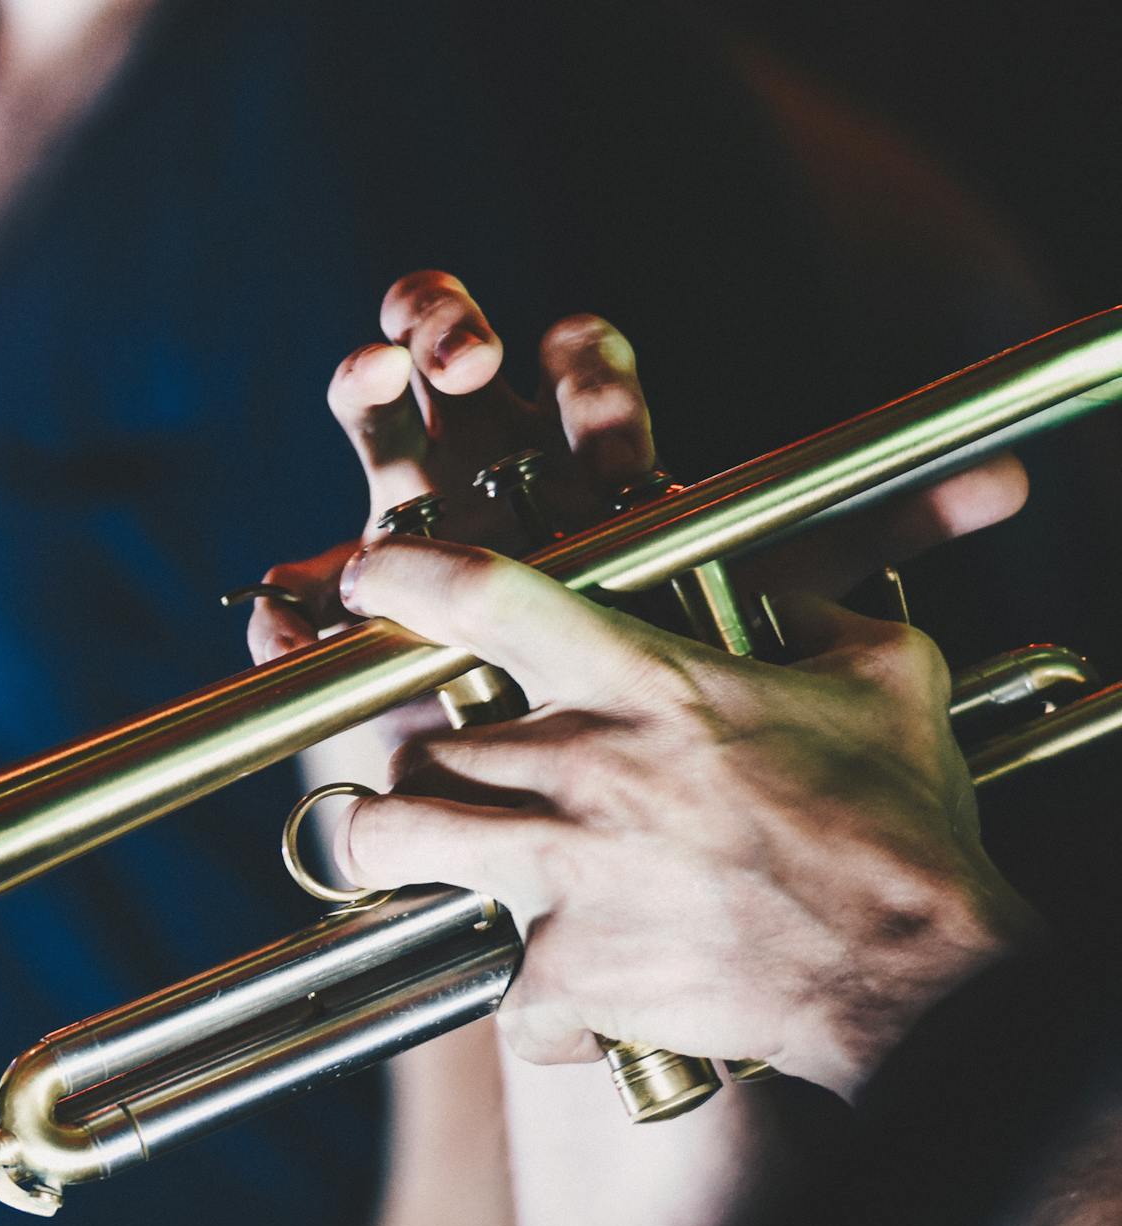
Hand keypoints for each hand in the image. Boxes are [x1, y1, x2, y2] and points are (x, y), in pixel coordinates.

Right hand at [241, 271, 1031, 667]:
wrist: (606, 830)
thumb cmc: (693, 721)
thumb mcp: (784, 632)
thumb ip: (873, 555)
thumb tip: (1010, 491)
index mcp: (589, 492)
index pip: (583, 402)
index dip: (578, 368)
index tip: (575, 346)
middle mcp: (496, 502)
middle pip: (457, 382)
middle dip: (444, 329)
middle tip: (454, 348)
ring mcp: (408, 558)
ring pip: (374, 454)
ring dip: (366, 403)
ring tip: (372, 378)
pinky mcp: (346, 640)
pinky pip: (294, 615)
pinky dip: (284, 610)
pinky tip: (281, 598)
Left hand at [246, 271, 658, 665]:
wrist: (527, 740)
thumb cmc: (431, 685)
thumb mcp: (355, 669)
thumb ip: (298, 643)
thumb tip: (273, 625)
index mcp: (402, 469)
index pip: (370, 394)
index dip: (369, 374)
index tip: (379, 375)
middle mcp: (476, 437)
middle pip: (444, 325)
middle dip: (447, 319)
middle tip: (464, 363)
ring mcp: (559, 446)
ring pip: (569, 350)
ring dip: (574, 368)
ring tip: (577, 440)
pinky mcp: (630, 477)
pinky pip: (624, 415)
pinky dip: (621, 427)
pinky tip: (620, 480)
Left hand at [327, 539, 1040, 1097]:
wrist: (917, 970)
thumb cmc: (899, 828)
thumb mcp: (882, 680)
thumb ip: (818, 618)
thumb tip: (787, 596)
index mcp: (642, 685)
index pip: (485, 596)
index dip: (404, 575)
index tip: (370, 578)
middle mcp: (577, 770)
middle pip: (415, 744)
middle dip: (419, 762)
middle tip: (449, 780)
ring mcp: (557, 875)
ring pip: (392, 843)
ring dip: (400, 852)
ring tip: (429, 860)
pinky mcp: (563, 974)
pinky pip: (501, 995)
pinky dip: (533, 1009)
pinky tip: (574, 1005)